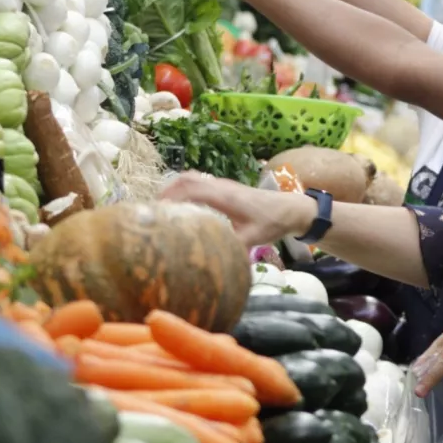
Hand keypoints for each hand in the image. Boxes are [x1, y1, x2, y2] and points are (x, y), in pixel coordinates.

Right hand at [160, 171, 309, 246]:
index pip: (190, 190)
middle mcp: (220, 186)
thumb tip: (212, 264)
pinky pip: (199, 182)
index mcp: (224, 197)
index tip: (155, 212)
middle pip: (185, 180)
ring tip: (161, 208)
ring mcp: (223, 185)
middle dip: (166, 192)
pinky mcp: (225, 188)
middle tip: (152, 211)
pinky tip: (180, 206)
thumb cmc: (272, 222)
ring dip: (174, 188)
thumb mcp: (251, 239)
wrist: (291, 208)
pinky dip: (184, 189)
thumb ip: (232, 248)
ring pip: (192, 178)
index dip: (170, 199)